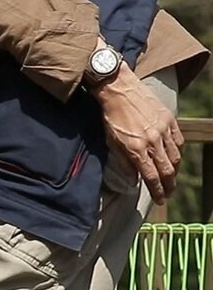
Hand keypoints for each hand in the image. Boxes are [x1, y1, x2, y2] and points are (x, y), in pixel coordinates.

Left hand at [92, 63, 183, 203]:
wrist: (119, 89)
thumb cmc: (111, 117)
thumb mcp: (111, 142)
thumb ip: (124, 163)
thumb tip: (133, 181)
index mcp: (136, 149)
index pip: (151, 177)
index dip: (157, 191)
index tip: (160, 200)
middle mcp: (152, 142)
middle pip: (167, 170)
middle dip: (169, 185)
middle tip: (168, 194)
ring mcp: (163, 130)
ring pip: (175, 157)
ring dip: (175, 171)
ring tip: (171, 179)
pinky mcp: (170, 120)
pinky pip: (178, 141)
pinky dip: (177, 153)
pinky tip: (174, 159)